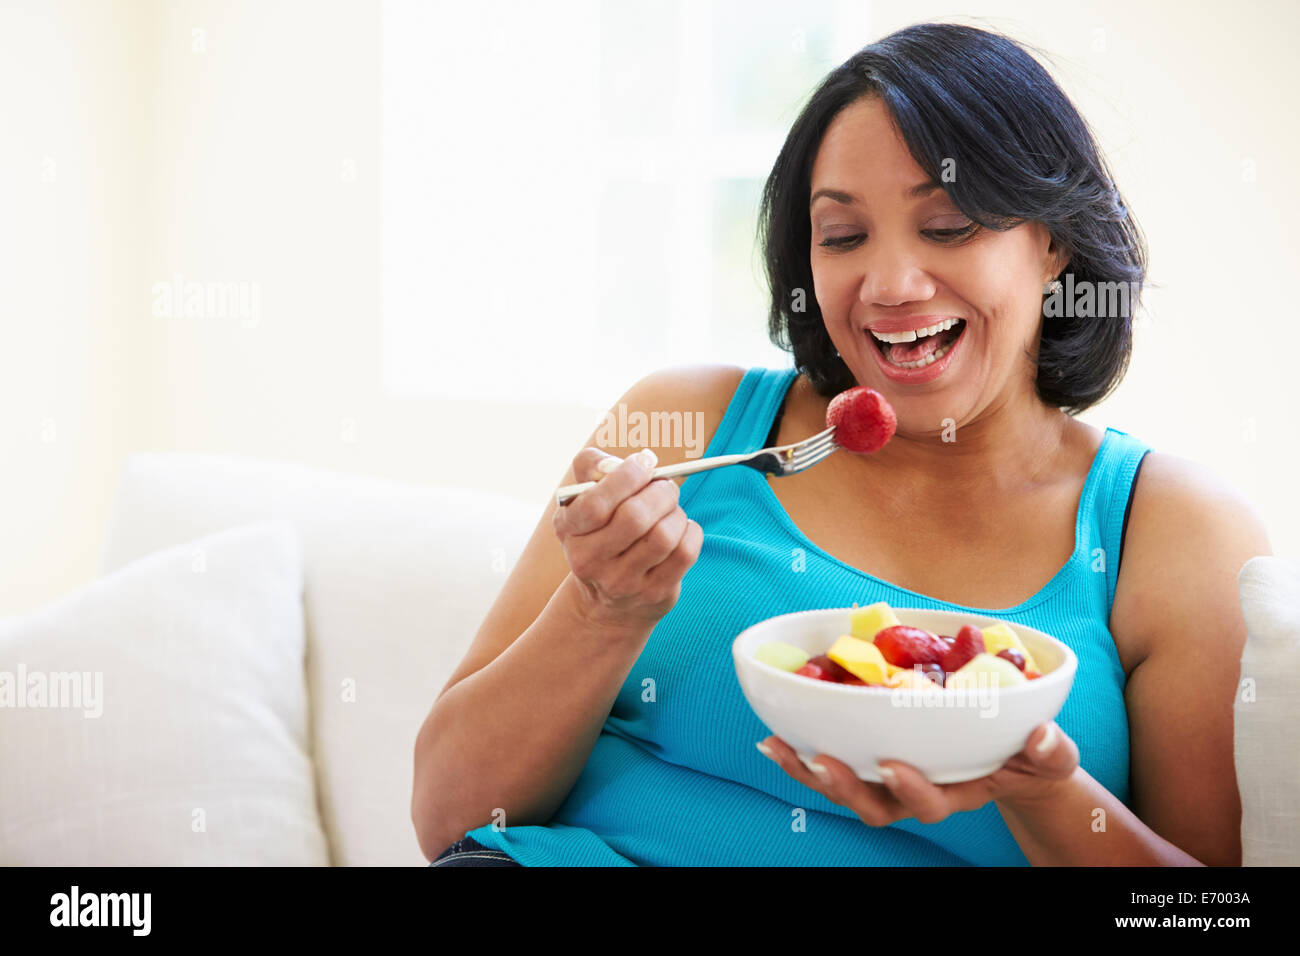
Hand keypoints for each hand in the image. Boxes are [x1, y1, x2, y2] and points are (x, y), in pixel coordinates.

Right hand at [553, 446, 703, 629]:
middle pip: (635, 517)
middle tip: (665, 486)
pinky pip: (685, 552)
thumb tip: (638, 460)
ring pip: (664, 535)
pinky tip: (680, 530)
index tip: (645, 462)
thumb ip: (594, 466)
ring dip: (676, 513)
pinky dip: (691, 532)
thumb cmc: (601, 530)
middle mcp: (588, 560)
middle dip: (660, 492)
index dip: (627, 476)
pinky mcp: (654, 594)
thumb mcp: (584, 497)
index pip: (595, 503)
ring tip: (671, 511)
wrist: (607, 598)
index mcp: (568, 529)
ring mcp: (621, 582)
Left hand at [757, 722, 1079, 825]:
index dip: (910, 790)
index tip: (892, 765)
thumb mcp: (1050, 754)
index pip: (931, 802)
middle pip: (875, 804)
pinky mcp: (871, 757)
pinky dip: (802, 750)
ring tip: (777, 747)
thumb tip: (1043, 736)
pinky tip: (775, 734)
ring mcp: (890, 778)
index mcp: (958, 790)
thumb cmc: (1030, 754)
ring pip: (845, 786)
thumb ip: (1051, 750)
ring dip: (808, 770)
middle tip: (819, 760)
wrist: (1012, 754)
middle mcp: (917, 790)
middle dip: (845, 786)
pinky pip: (832, 761)